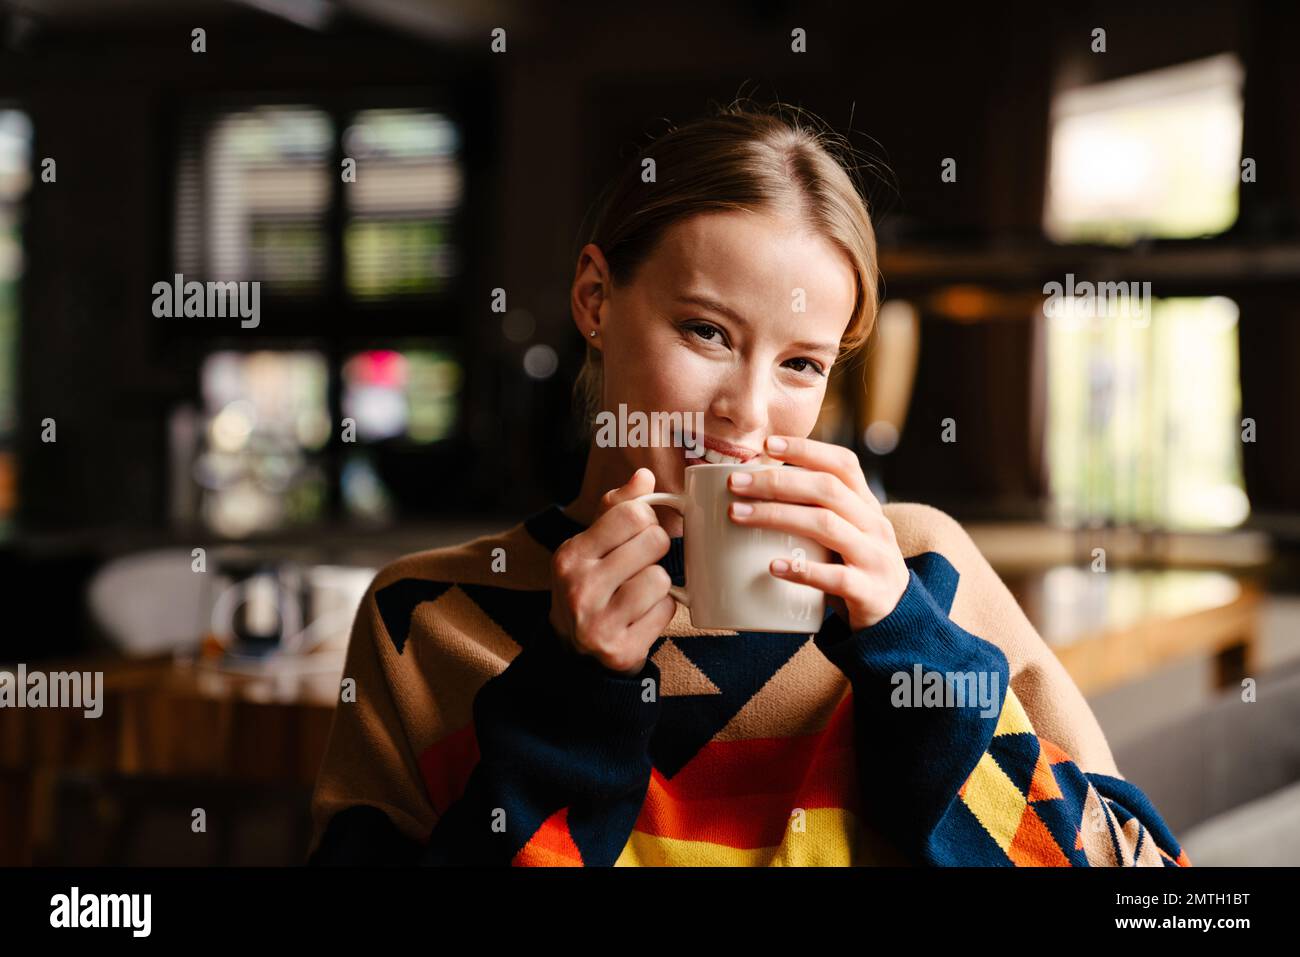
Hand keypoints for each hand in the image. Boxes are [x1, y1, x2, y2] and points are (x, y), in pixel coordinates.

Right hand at [548, 468, 676, 675]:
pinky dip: (662, 612)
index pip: (631, 513)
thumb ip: (616, 509)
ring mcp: (598, 621)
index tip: (639, 533)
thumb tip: (644, 475)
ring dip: (660, 586)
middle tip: (642, 564)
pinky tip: (642, 616)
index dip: (647, 520)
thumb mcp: (590, 546)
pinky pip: (666, 612)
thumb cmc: (589, 587)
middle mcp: (579, 587)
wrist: (573, 653)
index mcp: (571, 555)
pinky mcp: (620, 649)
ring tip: (639, 593)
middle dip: (657, 550)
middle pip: (654, 541)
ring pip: (662, 579)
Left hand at [725, 435, 910, 631]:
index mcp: (866, 504)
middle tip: (736, 483)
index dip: (806, 449)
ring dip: (778, 516)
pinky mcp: (869, 591)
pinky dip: (802, 570)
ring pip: (826, 526)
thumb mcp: (844, 533)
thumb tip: (750, 491)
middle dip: (777, 481)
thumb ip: (813, 511)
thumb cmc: (853, 567)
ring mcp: (874, 557)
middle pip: (827, 489)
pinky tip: (773, 566)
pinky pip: (835, 578)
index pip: (843, 464)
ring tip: (738, 515)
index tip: (768, 444)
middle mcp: (874, 524)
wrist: (897, 617)